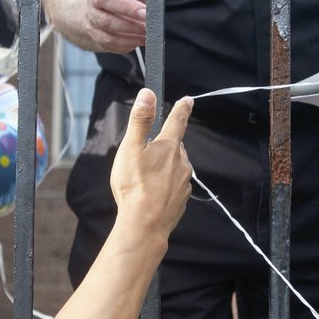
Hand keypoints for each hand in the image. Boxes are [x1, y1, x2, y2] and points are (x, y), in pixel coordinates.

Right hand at [47, 0, 148, 53]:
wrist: (108, 15)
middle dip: (126, 7)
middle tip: (146, 14)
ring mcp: (92, 17)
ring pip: (106, 23)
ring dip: (129, 28)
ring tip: (147, 29)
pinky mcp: (96, 36)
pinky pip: (109, 42)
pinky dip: (127, 42)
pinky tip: (140, 39)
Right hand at [110, 89, 192, 235]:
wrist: (144, 224)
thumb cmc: (134, 185)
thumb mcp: (131, 148)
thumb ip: (140, 120)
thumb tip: (148, 94)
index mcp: (169, 147)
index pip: (177, 121)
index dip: (181, 109)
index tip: (188, 100)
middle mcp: (181, 163)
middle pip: (175, 148)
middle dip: (164, 146)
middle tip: (146, 154)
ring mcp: (183, 183)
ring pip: (175, 168)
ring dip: (164, 168)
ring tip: (145, 177)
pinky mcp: (180, 201)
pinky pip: (173, 188)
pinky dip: (164, 187)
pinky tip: (152, 194)